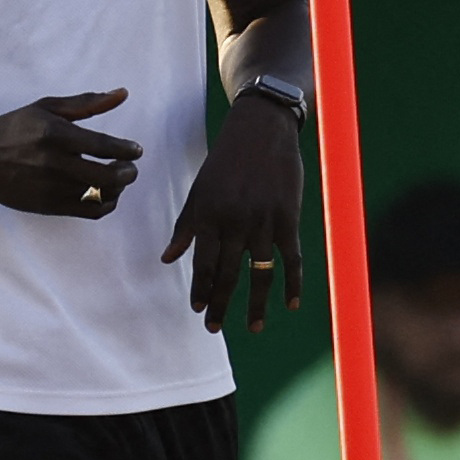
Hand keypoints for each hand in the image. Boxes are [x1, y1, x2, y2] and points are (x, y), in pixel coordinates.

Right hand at [0, 90, 140, 217]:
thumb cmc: (13, 128)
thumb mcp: (47, 107)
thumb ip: (87, 103)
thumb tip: (123, 94)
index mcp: (54, 134)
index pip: (103, 146)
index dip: (127, 150)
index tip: (135, 150)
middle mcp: (53, 163)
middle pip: (107, 177)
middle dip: (127, 173)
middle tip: (129, 168)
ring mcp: (49, 188)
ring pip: (100, 197)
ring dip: (118, 189)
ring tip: (116, 180)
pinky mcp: (46, 206)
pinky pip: (88, 212)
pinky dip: (104, 205)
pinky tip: (103, 194)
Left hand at [162, 92, 305, 332]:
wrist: (260, 131)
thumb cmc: (225, 161)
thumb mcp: (198, 190)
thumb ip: (185, 226)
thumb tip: (167, 258)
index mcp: (208, 215)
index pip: (202, 263)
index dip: (200, 289)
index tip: (197, 310)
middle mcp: (233, 222)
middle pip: (227, 274)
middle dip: (219, 303)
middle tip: (213, 328)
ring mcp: (262, 222)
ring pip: (259, 273)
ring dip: (255, 304)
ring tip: (252, 327)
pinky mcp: (288, 219)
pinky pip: (291, 259)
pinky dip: (292, 284)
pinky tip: (290, 305)